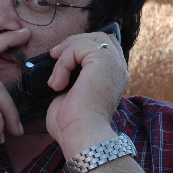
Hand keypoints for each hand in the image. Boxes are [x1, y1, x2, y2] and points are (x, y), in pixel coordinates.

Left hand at [45, 32, 128, 158]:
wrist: (81, 135)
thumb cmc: (73, 124)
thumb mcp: (72, 94)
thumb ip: (72, 78)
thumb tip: (56, 71)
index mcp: (114, 77)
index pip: (106, 46)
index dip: (82, 46)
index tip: (61, 58)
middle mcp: (118, 68)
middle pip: (99, 37)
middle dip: (74, 43)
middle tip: (54, 57)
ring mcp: (113, 63)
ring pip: (86, 40)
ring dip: (65, 55)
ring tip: (56, 79)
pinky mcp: (102, 61)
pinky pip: (77, 48)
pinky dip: (62, 63)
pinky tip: (58, 84)